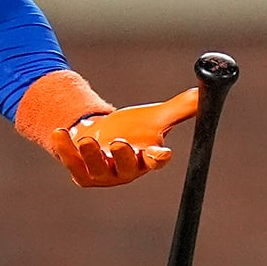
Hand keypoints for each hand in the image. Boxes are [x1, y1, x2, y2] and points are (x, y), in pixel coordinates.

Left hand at [47, 89, 199, 187]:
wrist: (100, 135)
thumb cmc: (131, 128)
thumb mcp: (154, 116)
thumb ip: (181, 107)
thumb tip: (205, 91)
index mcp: (148, 159)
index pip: (156, 161)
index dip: (158, 158)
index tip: (162, 152)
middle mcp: (127, 170)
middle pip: (127, 167)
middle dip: (123, 156)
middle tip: (119, 142)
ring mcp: (103, 174)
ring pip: (97, 166)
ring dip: (91, 152)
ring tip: (86, 137)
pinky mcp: (80, 173)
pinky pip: (72, 161)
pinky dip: (65, 148)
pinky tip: (61, 132)